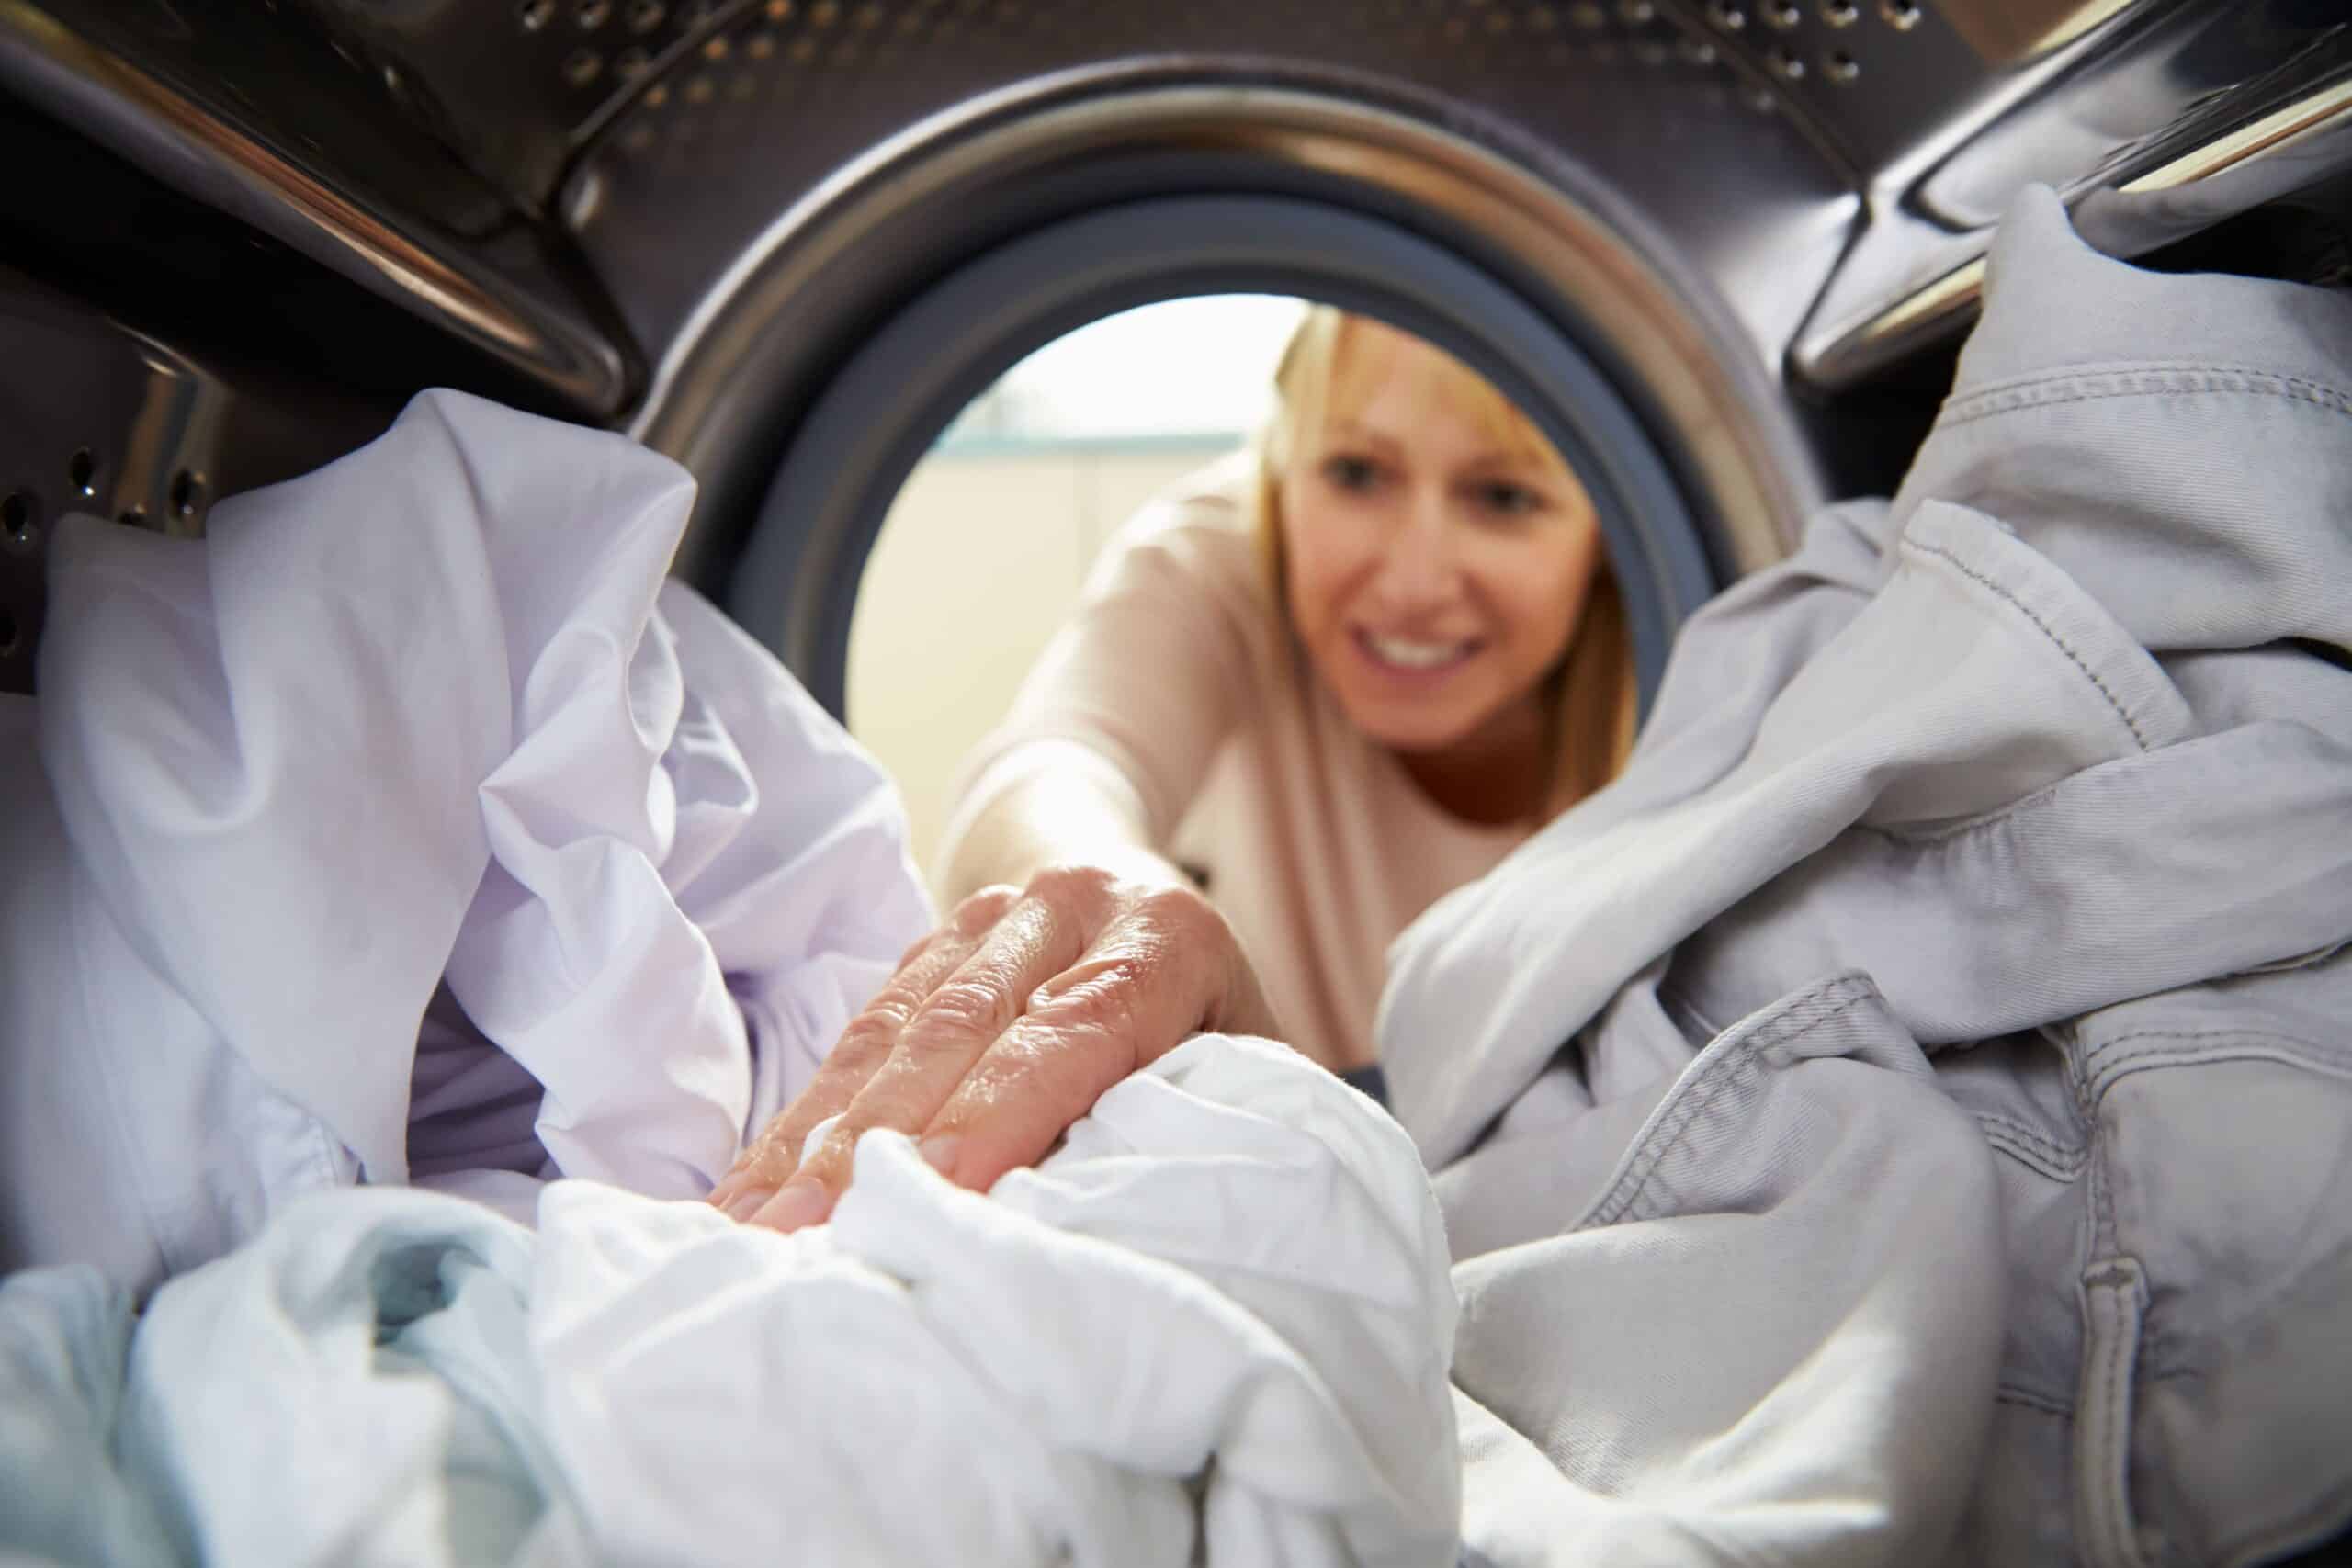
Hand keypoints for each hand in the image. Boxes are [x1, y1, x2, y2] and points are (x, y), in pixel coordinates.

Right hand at [708, 863, 1278, 1230]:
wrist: (1145, 888)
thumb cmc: (1216, 1026)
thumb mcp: (1248, 1064)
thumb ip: (1199, 1124)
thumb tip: (1119, 1231)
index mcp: (1167, 936)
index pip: (1078, 1029)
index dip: (1003, 1112)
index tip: (940, 1191)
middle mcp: (1069, 907)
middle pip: (966, 1027)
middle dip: (883, 1141)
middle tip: (818, 1235)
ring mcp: (986, 918)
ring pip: (893, 1029)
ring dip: (819, 1141)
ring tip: (762, 1230)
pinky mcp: (923, 946)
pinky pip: (854, 1037)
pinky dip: (801, 1124)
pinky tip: (751, 1193)